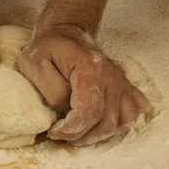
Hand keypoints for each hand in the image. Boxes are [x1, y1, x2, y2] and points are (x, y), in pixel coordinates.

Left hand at [17, 25, 148, 146]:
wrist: (65, 32)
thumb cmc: (48, 48)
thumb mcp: (35, 64)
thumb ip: (51, 89)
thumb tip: (66, 111)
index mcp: (90, 71)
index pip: (88, 113)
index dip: (70, 130)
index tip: (54, 131)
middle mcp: (111, 77)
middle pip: (106, 123)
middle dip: (82, 136)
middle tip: (62, 134)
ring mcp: (121, 82)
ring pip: (123, 122)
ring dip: (101, 134)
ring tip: (80, 132)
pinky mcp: (125, 86)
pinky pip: (133, 112)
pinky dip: (121, 124)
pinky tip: (101, 123)